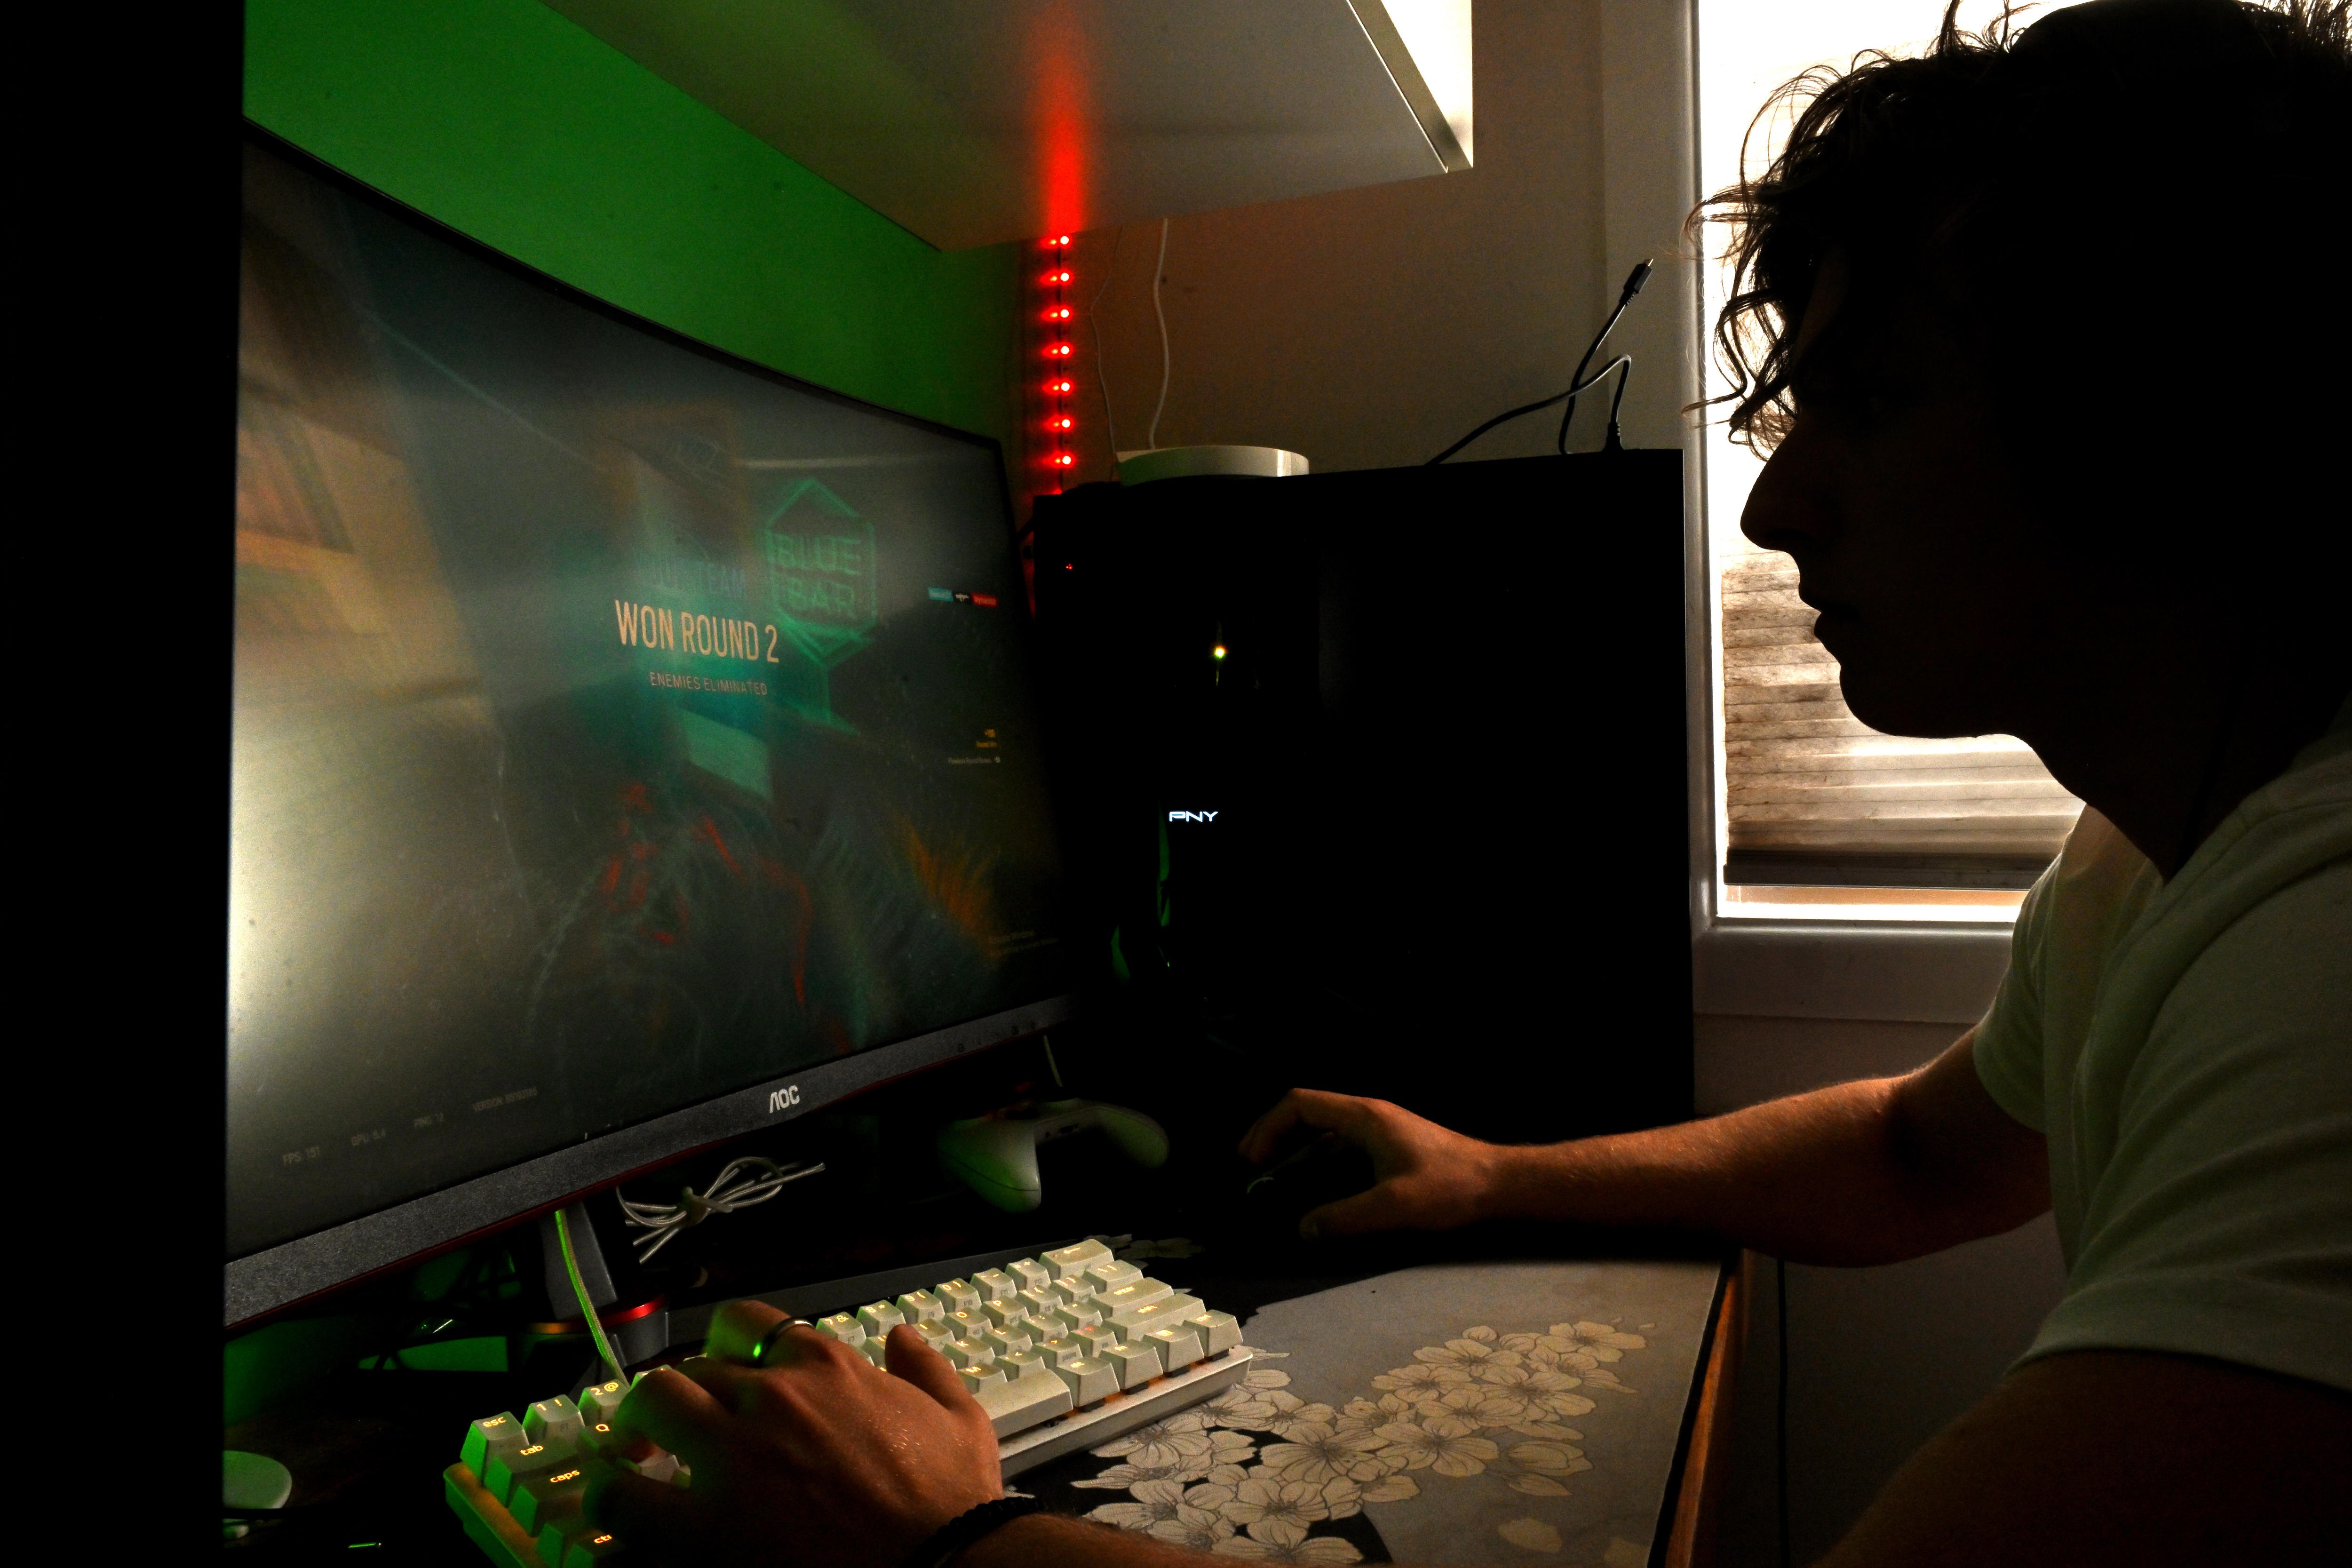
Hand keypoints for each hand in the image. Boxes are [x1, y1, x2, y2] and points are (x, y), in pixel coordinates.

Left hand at [585, 1302, 1000, 1567]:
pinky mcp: (701, 1537)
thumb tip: (903, 1338)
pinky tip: (622, 1536)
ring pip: (640, 1425)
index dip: (722, 1348)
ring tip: (626, 1477)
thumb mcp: (960, 1419)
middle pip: (679, 1376)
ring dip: (627, 1449)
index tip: (719, 1373)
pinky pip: (625, 1515)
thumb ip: (925, 1371)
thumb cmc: (953, 1503)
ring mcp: (728, 1469)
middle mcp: (766, 1404)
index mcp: (824, 1369)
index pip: (743, 1323)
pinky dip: (617, 1522)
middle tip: (661, 1432)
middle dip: (666, 1403)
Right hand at [1238, 1088, 1501, 1239]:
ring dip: (1296, 1151)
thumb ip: (1345, 1218)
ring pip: (1324, 1131)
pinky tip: (1315, 1190)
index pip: (1299, 1105)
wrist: (1499, 1182)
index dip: (1268, 1127)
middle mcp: (1368, 1115)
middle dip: (1274, 1136)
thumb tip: (1303, 1229)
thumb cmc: (1450, 1187)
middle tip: (1252, 1168)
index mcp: (1364, 1116)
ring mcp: (1380, 1130)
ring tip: (1275, 1181)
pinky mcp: (1390, 1147)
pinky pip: (1342, 1146)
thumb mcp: (1394, 1206)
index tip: (1252, 1160)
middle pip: (1306, 1112)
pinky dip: (1318, 1162)